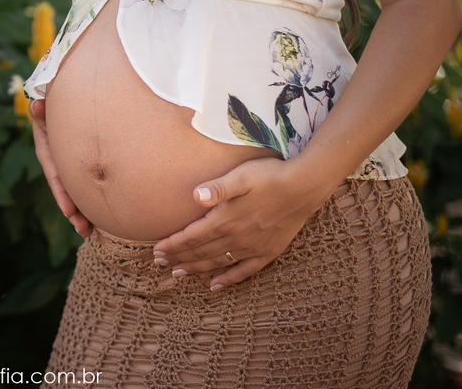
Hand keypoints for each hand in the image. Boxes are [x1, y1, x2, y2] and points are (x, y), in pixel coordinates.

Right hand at [29, 98, 92, 237]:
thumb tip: (36, 105)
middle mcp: (57, 162)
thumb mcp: (46, 105)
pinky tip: (100, 220)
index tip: (68, 211)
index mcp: (47, 150)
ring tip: (89, 232)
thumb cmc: (55, 103)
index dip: (61, 193)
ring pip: (75, 193)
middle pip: (65, 190)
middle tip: (83, 229)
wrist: (69, 102)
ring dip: (81, 214)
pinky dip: (92, 203)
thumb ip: (42, 108)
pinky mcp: (82, 167)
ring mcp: (69, 167)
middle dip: (73, 212)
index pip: (55, 174)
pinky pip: (87, 186)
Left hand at [151, 157, 321, 289]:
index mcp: (227, 219)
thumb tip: (196, 195)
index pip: (192, 236)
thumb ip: (218, 188)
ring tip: (177, 273)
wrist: (305, 187)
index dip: (173, 244)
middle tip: (159, 263)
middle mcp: (237, 237)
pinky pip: (245, 271)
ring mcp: (253, 247)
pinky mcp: (268, 251)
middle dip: (178, 257)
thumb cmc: (270, 176)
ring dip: (196, 268)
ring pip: (218, 262)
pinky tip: (215, 285)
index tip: (156, 250)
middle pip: (201, 251)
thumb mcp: (241, 176)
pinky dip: (229, 279)